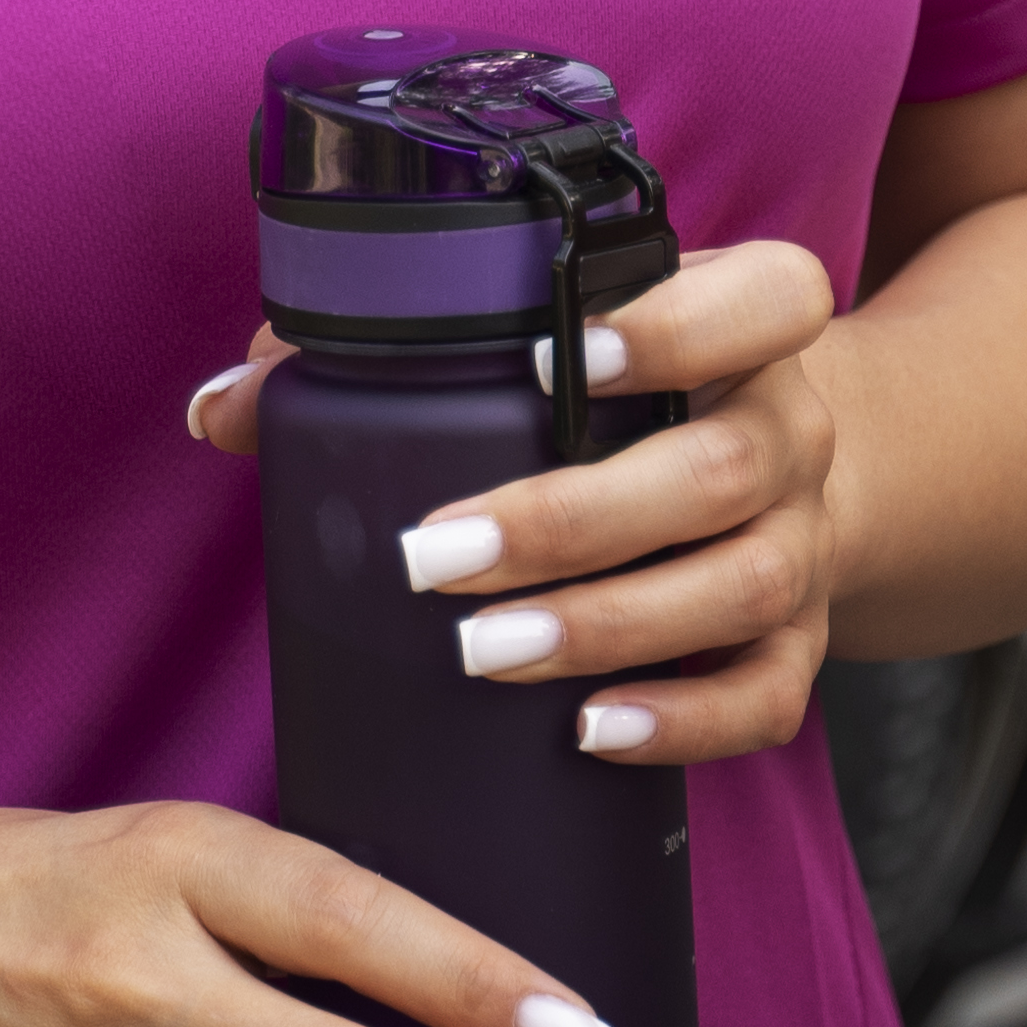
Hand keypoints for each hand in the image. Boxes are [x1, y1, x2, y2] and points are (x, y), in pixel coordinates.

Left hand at [190, 242, 846, 762]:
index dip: (680, 324)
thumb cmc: (621, 389)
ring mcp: (804, 543)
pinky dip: (682, 722)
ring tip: (486, 655)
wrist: (764, 457)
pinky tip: (590, 732)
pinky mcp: (799, 642)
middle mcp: (789, 430)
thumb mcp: (550, 334)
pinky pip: (766, 696)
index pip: (769, 295)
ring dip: (610, 627)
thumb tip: (223, 408)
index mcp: (743, 324)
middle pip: (722, 470)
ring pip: (742, 586)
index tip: (559, 356)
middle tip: (440, 556)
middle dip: (574, 520)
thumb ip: (389, 350)